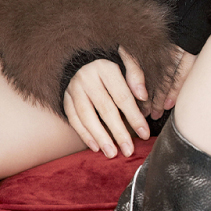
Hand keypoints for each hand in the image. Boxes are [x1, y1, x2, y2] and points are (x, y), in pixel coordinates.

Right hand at [62, 44, 151, 158]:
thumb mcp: (125, 59)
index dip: (134, 116)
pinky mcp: (65, 97)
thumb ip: (135, 74)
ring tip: (112, 153)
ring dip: (100, 138)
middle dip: (118, 132)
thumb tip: (143, 96)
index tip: (144, 133)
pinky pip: (73, 119)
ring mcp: (74, 88)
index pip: (122, 96)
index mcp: (105, 67)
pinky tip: (95, 147)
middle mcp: (87, 77)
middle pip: (105, 109)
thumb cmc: (109, 62)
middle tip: (129, 150)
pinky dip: (84, 135)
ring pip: (87, 117)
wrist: (81, 56)